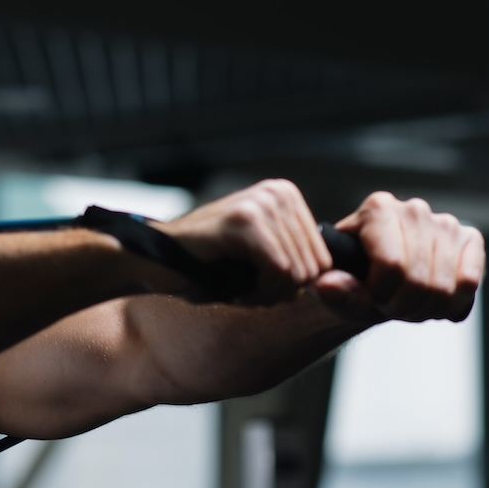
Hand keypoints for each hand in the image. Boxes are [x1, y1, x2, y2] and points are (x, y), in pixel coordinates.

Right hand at [153, 179, 332, 301]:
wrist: (153, 262)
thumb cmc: (208, 268)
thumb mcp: (263, 259)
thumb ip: (298, 261)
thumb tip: (335, 281)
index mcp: (287, 197)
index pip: (325, 261)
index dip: (292, 287)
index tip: (256, 283)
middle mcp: (279, 192)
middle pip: (315, 268)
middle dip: (280, 292)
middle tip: (243, 288)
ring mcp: (262, 203)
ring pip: (298, 273)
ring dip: (266, 294)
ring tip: (235, 284)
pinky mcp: (245, 221)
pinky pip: (280, 273)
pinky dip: (256, 292)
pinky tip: (230, 284)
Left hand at [313, 191, 482, 323]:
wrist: (377, 284)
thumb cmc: (352, 282)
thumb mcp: (333, 291)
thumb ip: (331, 290)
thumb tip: (330, 286)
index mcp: (378, 209)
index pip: (392, 265)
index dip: (381, 295)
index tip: (370, 297)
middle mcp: (414, 209)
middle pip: (418, 279)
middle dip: (402, 307)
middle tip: (391, 306)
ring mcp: (445, 223)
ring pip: (444, 286)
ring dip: (425, 310)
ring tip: (409, 304)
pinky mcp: (470, 239)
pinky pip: (470, 282)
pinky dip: (452, 305)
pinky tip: (434, 302)